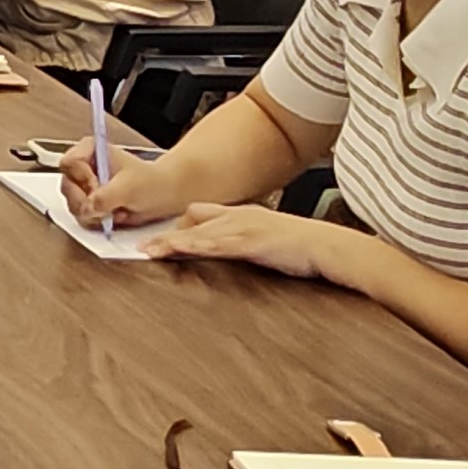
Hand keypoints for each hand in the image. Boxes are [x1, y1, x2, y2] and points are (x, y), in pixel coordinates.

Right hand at [60, 142, 184, 229]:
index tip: (97, 185)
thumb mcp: (130, 186)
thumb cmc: (151, 182)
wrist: (164, 195)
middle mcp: (83, 168)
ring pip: (73, 205)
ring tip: (116, 208)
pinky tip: (115, 215)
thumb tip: (87, 208)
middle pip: (68, 187)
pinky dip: (99, 221)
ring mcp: (85, 188)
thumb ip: (106, 197)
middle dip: (88, 200)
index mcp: (90, 150)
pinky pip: (82, 218)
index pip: (69, 163)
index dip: (81, 177)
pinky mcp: (89, 205)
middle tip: (109, 202)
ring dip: (95, 213)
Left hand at [142, 201, 343, 280]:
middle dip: (166, 233)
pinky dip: (194, 246)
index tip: (158, 239)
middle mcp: (238, 216)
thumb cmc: (300, 247)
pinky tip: (178, 251)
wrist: (326, 245)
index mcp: (241, 215)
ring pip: (198, 230)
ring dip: (170, 241)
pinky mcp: (250, 240)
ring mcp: (243, 227)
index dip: (178, 227)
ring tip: (147, 251)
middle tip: (142, 246)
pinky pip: (216, 243)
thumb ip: (244, 245)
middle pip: (191, 218)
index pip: (200, 214)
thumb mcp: (265, 241)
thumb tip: (228, 254)